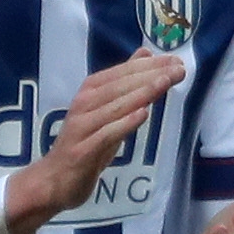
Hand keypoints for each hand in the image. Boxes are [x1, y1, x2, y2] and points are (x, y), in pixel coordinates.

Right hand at [5, 51, 185, 233]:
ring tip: (165, 83)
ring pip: (115, 106)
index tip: (176, 61)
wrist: (54, 180)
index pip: (122, 73)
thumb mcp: (106, 109)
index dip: (149, 65)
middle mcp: (84, 104)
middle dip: (151, 76)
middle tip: (178, 70)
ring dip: (141, 93)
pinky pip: (106, 134)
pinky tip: (142, 114)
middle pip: (120, 86)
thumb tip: (145, 54)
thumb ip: (125, 83)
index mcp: (90, 91)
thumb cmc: (85, 143)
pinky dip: (124, 123)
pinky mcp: (83, 150)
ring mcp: (82, 127)